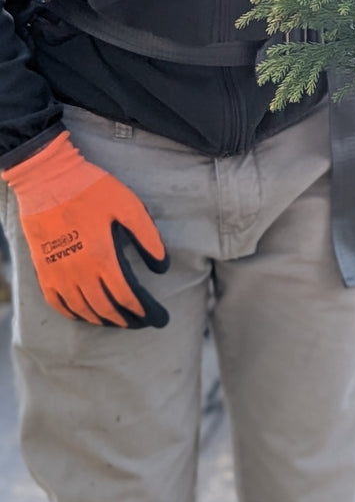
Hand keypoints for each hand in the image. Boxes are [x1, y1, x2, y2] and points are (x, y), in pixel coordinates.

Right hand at [2, 131, 169, 327]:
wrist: (46, 178)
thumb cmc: (91, 190)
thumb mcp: (129, 207)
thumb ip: (148, 238)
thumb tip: (162, 266)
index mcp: (103, 258)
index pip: (127, 297)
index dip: (144, 311)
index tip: (157, 318)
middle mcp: (79, 272)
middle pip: (106, 308)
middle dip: (127, 320)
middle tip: (141, 323)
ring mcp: (58, 273)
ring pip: (82, 310)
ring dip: (102, 320)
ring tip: (118, 321)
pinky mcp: (44, 269)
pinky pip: (57, 302)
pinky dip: (73, 314)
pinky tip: (85, 315)